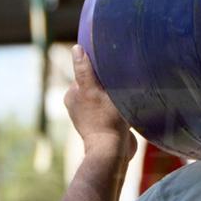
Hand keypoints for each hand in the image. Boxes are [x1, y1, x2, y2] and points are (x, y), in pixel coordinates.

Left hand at [65, 45, 136, 159]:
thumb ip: (84, 71)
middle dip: (108, 80)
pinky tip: (127, 105)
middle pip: (97, 82)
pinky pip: (113, 107)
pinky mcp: (106, 124)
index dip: (98, 66)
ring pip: (106, 94)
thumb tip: (76, 48)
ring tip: (125, 93)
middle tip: (121, 79)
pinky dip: (119, 105)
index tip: (110, 64)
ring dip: (116, 92)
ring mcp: (93, 115)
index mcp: (72, 95)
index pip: (86, 72)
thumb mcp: (93, 91)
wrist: (114, 151)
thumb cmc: (104, 120)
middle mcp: (80, 104)